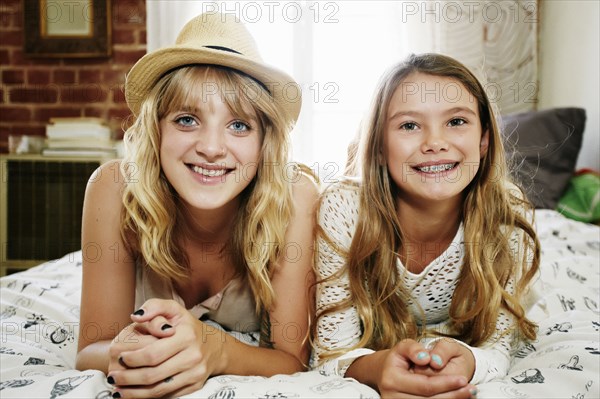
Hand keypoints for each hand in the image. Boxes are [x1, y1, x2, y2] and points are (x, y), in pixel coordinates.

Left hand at [107, 299, 227, 397]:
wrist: (215, 346)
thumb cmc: (187, 326)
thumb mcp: (174, 309)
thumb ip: (154, 306)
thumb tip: (136, 316)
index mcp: (186, 336)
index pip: (152, 353)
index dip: (132, 358)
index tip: (119, 357)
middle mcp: (193, 356)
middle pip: (153, 374)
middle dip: (128, 378)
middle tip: (113, 376)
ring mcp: (195, 373)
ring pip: (159, 389)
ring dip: (134, 392)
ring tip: (117, 389)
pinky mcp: (195, 386)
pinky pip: (168, 395)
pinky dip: (148, 397)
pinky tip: (134, 393)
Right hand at [377, 339, 476, 397]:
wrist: (385, 374)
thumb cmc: (399, 359)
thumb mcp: (403, 347)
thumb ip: (413, 348)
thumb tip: (427, 358)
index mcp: (392, 380)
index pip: (425, 385)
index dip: (446, 383)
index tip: (464, 378)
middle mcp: (392, 398)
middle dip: (453, 395)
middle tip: (472, 389)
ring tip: (469, 394)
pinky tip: (456, 398)